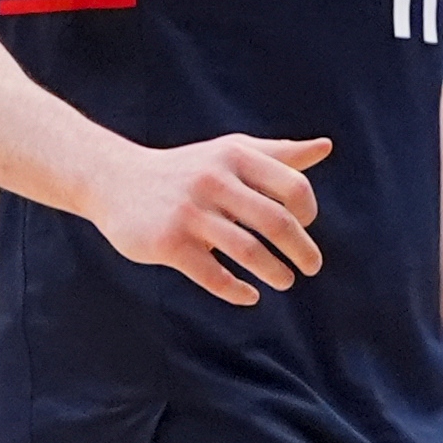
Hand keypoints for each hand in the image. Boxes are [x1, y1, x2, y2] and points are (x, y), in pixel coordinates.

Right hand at [88, 134, 330, 305]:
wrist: (116, 180)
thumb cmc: (188, 168)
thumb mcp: (232, 152)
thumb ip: (280, 154)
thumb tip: (326, 147)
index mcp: (236, 156)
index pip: (293, 187)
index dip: (307, 212)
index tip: (305, 226)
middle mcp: (215, 181)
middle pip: (276, 222)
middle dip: (301, 250)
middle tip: (312, 267)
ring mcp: (190, 213)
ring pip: (248, 250)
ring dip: (274, 272)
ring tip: (285, 281)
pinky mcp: (168, 243)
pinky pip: (213, 274)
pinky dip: (237, 290)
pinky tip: (250, 295)